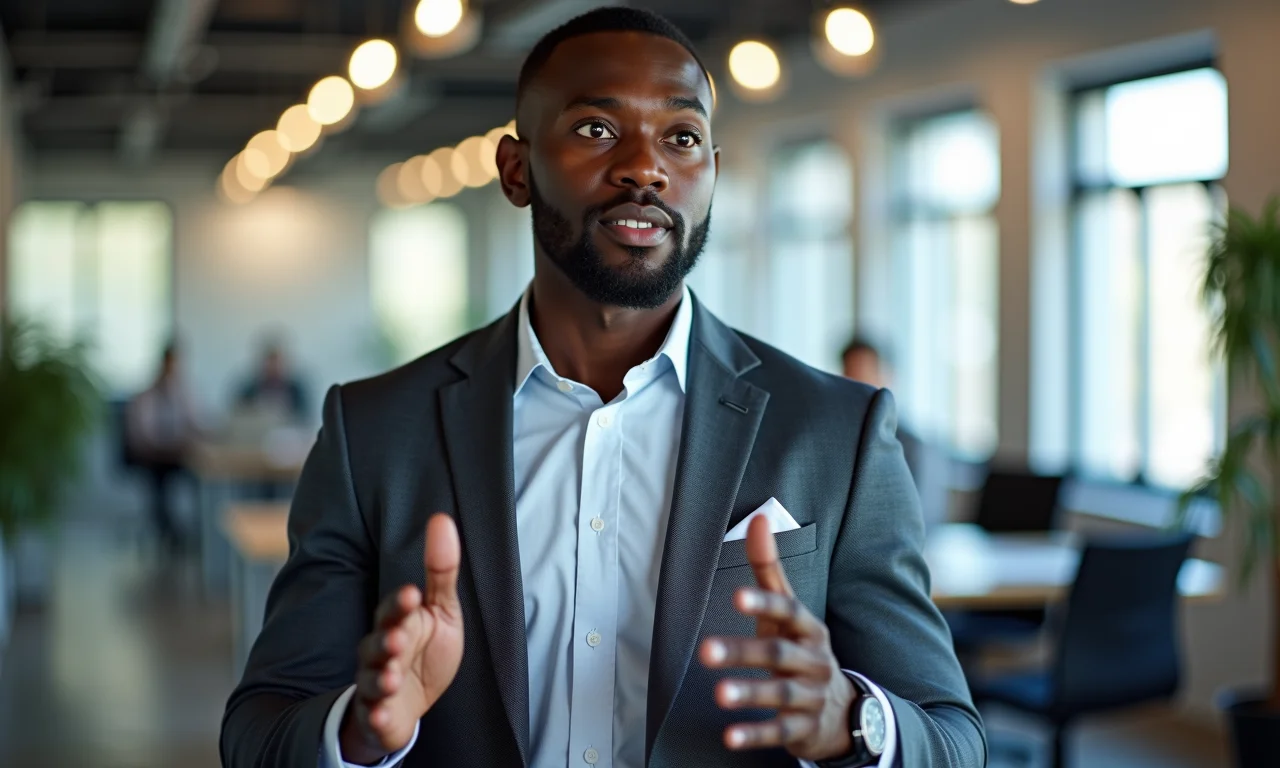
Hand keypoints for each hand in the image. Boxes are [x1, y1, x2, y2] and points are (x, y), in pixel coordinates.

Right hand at [340, 513, 464, 763]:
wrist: (409, 702)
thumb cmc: (424, 650)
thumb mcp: (440, 610)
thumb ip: (441, 570)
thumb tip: (442, 519)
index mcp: (398, 623)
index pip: (394, 609)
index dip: (400, 603)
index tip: (412, 593)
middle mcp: (381, 652)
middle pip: (378, 643)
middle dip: (386, 640)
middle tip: (397, 638)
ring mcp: (377, 683)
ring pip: (372, 679)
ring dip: (380, 678)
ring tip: (392, 677)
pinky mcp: (378, 714)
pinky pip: (374, 716)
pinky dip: (377, 716)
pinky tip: (383, 715)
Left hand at [699, 515, 856, 761]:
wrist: (843, 710)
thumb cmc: (802, 649)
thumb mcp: (789, 612)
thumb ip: (769, 568)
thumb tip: (759, 518)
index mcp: (808, 628)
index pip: (788, 612)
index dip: (763, 604)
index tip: (736, 596)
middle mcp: (812, 661)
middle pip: (777, 655)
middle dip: (742, 652)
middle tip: (705, 652)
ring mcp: (809, 697)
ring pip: (779, 695)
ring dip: (749, 694)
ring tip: (719, 694)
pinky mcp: (803, 728)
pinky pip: (779, 732)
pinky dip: (755, 734)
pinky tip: (730, 736)